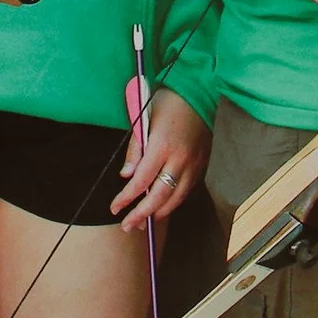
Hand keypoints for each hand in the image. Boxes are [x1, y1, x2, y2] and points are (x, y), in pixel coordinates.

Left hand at [112, 88, 209, 229]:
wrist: (200, 91)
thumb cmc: (169, 101)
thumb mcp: (144, 119)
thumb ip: (135, 149)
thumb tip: (126, 176)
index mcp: (161, 146)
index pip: (141, 181)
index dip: (126, 198)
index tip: (114, 208)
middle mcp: (179, 159)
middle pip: (159, 196)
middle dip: (141, 214)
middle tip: (128, 227)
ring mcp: (194, 163)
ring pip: (176, 198)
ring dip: (158, 213)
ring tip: (144, 223)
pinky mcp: (202, 164)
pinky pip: (187, 190)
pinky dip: (174, 202)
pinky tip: (163, 206)